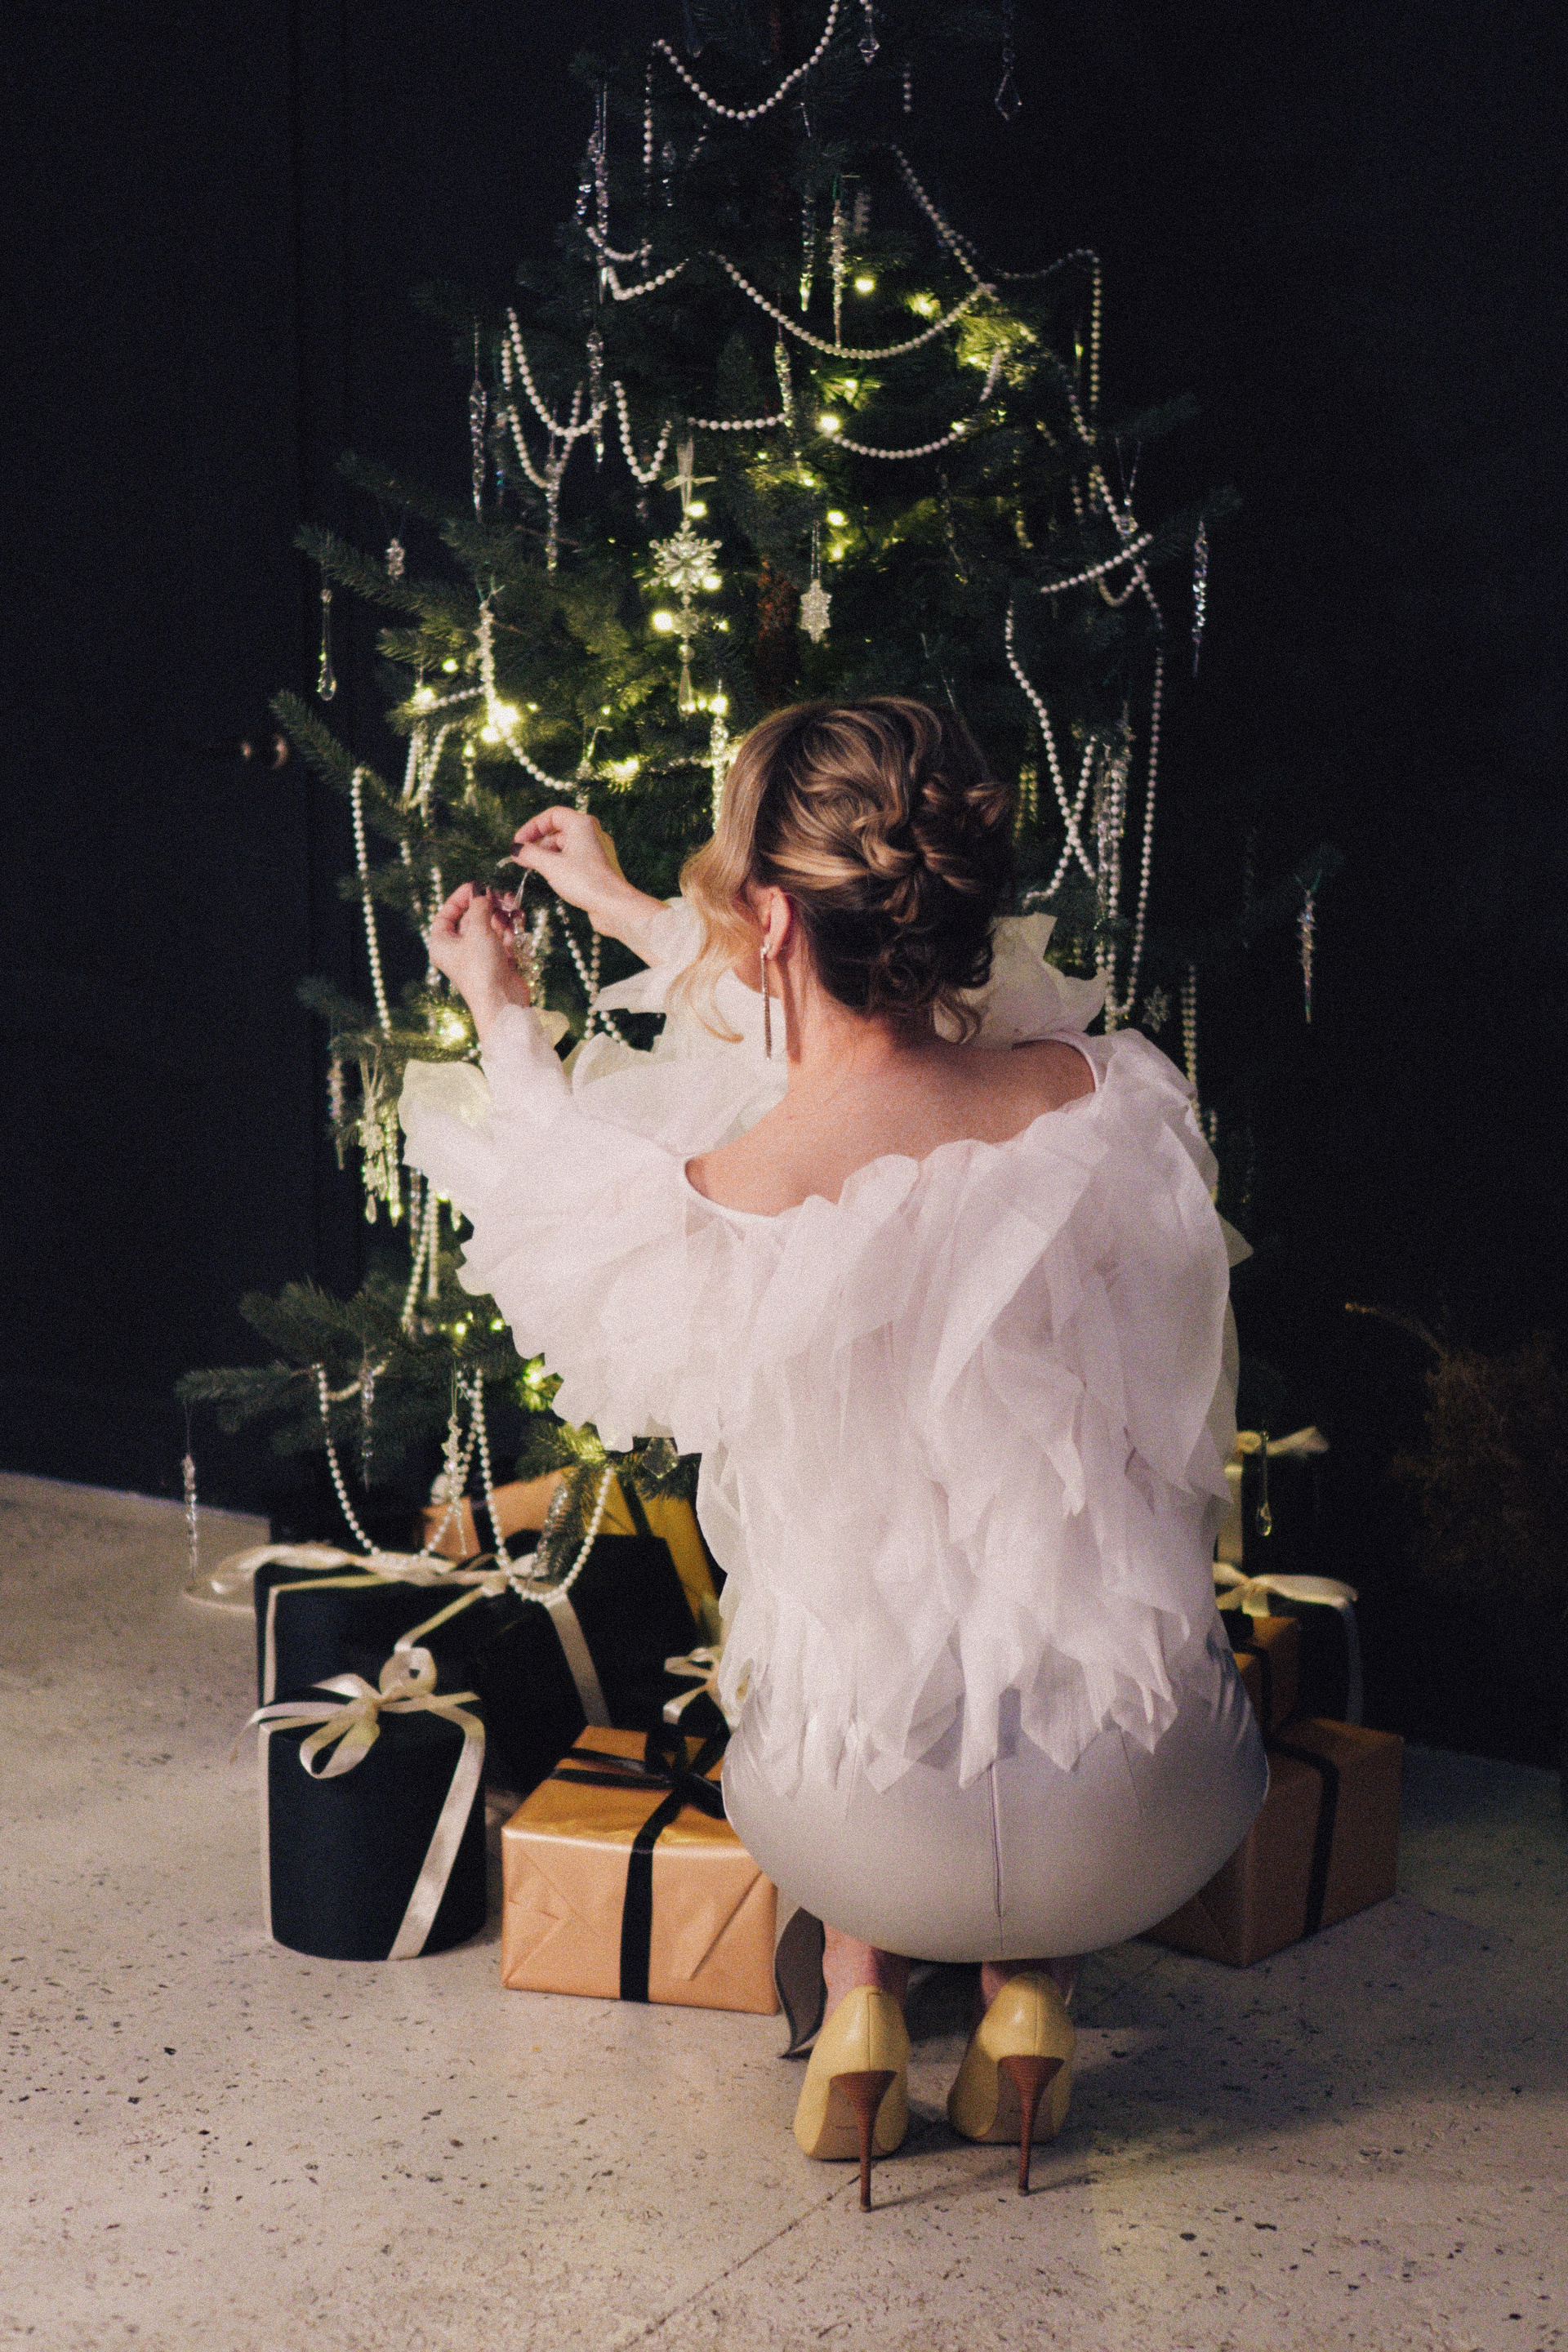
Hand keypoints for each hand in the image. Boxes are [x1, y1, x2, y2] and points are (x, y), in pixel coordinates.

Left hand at [427, 882, 528, 1040]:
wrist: (501, 1001)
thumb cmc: (481, 969)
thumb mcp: (479, 930)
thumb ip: (480, 906)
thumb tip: (482, 890)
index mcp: (442, 943)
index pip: (446, 913)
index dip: (460, 897)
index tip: (477, 887)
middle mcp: (457, 949)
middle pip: (471, 917)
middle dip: (488, 905)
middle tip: (502, 896)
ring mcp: (478, 955)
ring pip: (489, 926)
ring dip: (502, 916)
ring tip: (514, 909)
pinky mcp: (496, 960)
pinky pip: (501, 938)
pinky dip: (509, 930)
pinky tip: (517, 924)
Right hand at [507, 806, 665, 953]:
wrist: (614, 906)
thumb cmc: (585, 881)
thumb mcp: (550, 866)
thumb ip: (529, 854)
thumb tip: (516, 850)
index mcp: (582, 824)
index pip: (552, 815)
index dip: (532, 827)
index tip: (518, 842)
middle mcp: (592, 833)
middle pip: (558, 831)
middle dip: (538, 844)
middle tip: (521, 859)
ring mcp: (597, 850)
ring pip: (566, 846)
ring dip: (548, 856)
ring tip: (533, 869)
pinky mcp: (599, 866)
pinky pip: (575, 859)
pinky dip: (560, 864)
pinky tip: (552, 877)